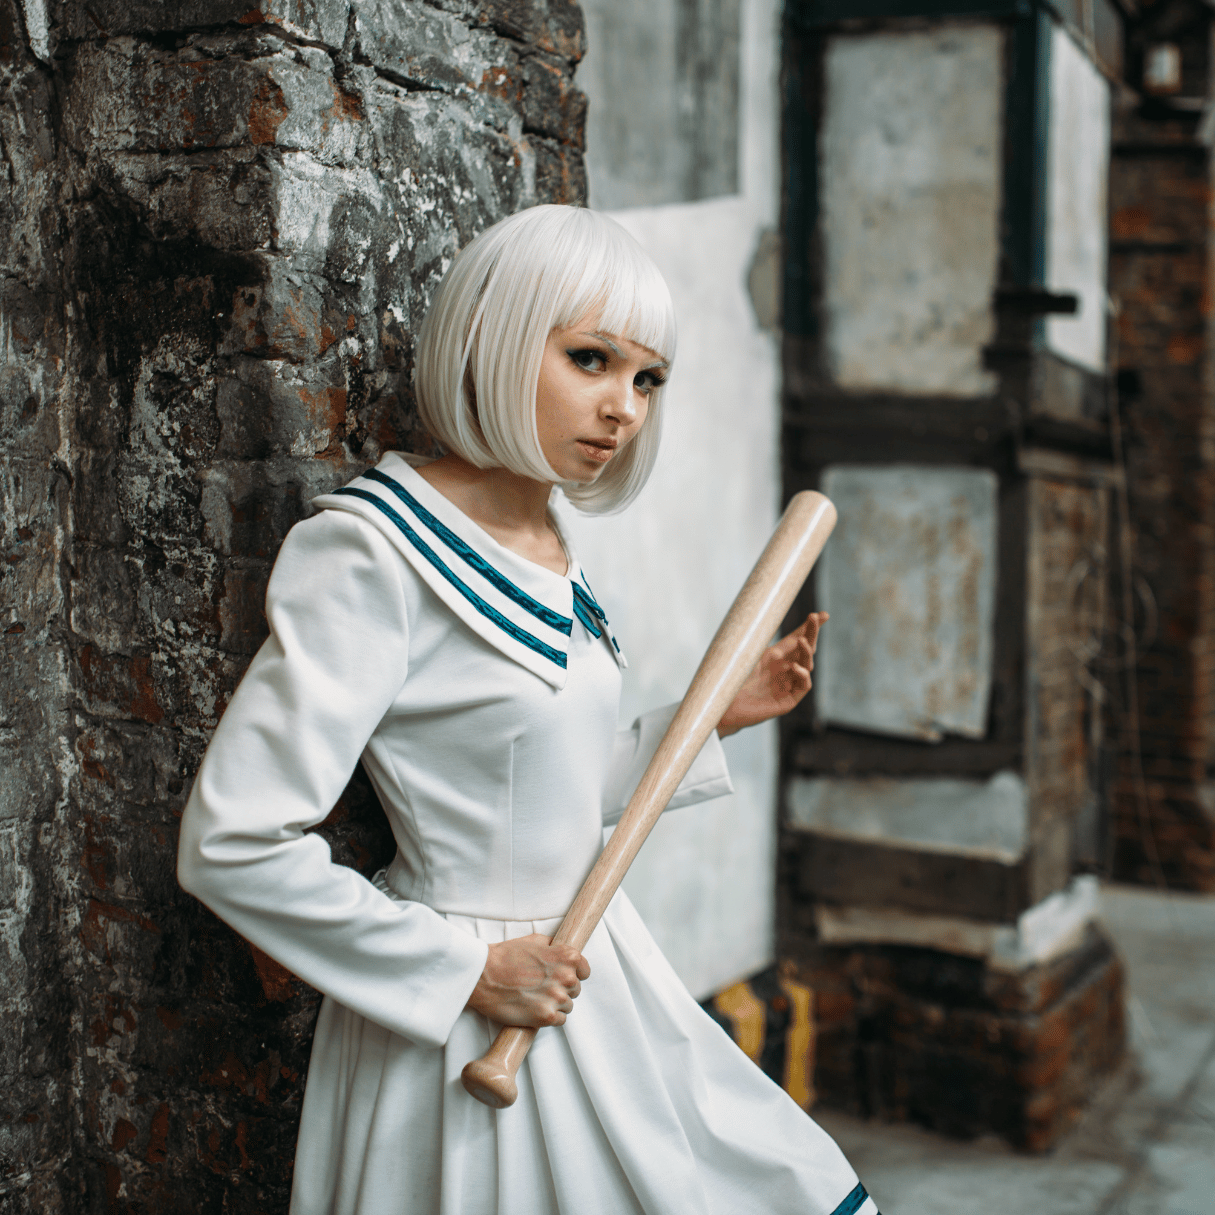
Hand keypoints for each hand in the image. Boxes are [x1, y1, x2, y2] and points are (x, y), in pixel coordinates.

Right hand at [466, 934, 590, 1027]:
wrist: (483, 975)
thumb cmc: (505, 956)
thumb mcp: (534, 940)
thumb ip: (553, 946)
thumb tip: (560, 951)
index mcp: (567, 957)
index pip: (585, 970)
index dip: (574, 973)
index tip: (563, 976)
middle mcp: (566, 977)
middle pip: (576, 989)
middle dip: (562, 988)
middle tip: (543, 987)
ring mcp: (557, 998)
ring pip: (568, 1006)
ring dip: (555, 1004)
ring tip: (536, 998)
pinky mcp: (546, 1017)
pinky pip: (560, 1020)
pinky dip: (550, 1017)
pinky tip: (536, 1009)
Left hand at [717, 611, 827, 736]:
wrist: (725, 705)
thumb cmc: (733, 680)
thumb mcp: (750, 654)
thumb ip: (762, 639)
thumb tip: (769, 614)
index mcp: (776, 657)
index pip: (796, 639)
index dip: (808, 628)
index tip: (822, 614)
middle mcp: (785, 670)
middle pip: (805, 650)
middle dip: (811, 633)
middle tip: (815, 618)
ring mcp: (788, 685)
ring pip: (807, 666)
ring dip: (806, 653)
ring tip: (802, 641)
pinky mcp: (788, 701)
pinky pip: (803, 686)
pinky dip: (803, 675)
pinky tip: (795, 668)